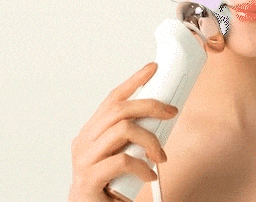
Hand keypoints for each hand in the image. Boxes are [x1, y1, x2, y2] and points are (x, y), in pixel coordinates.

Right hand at [69, 63, 178, 201]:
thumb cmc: (108, 185)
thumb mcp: (122, 155)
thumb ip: (133, 138)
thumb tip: (162, 118)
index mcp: (92, 133)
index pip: (112, 99)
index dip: (133, 81)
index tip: (152, 69)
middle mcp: (84, 141)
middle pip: (119, 110)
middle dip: (150, 105)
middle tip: (171, 113)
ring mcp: (84, 159)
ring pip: (123, 130)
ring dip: (150, 140)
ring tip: (160, 157)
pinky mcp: (89, 178)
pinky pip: (122, 161)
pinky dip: (142, 166)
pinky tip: (149, 174)